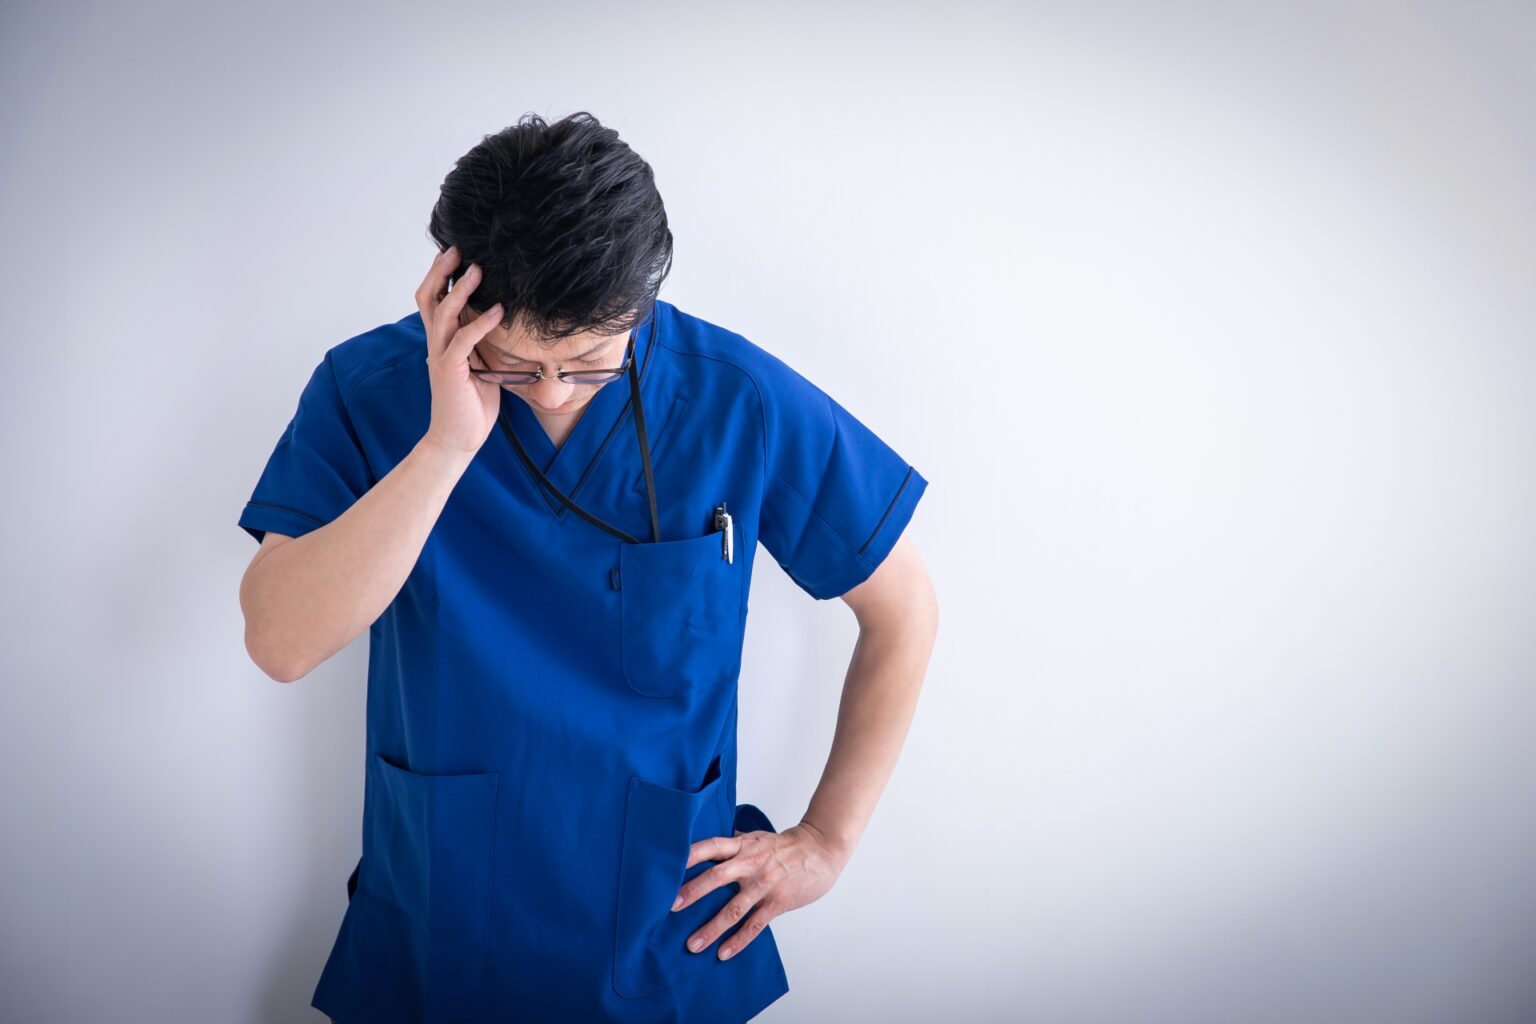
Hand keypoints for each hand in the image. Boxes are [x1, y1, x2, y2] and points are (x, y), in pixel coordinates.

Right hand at [415, 244, 505, 455]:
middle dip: (440, 271)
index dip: (439, 275)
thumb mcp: (481, 366)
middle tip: (456, 248)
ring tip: (478, 270)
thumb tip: (501, 321)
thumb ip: (482, 344)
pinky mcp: (449, 370)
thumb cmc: (471, 405)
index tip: (454, 253)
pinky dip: (481, 323)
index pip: (434, 300)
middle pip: (428, 297)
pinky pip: (463, 340)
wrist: (458, 440)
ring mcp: (440, 356)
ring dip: (461, 289)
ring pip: (443, 312)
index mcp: (441, 342)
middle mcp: (436, 344)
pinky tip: (499, 311)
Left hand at [670, 821, 847, 961]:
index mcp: (743, 846)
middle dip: (693, 892)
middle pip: (717, 877)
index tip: (667, 866)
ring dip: (712, 928)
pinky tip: (723, 953)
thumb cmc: (785, 845)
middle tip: (670, 907)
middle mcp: (751, 863)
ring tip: (693, 945)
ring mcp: (764, 884)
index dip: (690, 854)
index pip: (712, 846)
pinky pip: (755, 925)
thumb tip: (707, 846)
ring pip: (734, 908)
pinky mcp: (778, 902)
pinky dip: (738, 941)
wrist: (820, 850)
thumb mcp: (757, 837)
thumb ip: (733, 844)